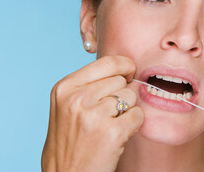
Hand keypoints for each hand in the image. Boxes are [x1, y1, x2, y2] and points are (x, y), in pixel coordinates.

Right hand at [41, 55, 143, 171]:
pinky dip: (134, 124)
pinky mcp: (112, 132)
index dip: (124, 66)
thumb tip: (124, 69)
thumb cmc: (70, 141)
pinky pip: (138, 115)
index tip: (129, 72)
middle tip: (110, 113)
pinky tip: (119, 134)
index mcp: (65, 87)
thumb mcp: (67, 105)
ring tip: (111, 125)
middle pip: (121, 80)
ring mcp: (94, 115)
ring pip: (131, 96)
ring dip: (127, 110)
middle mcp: (78, 98)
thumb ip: (90, 85)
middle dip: (122, 93)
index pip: (108, 62)